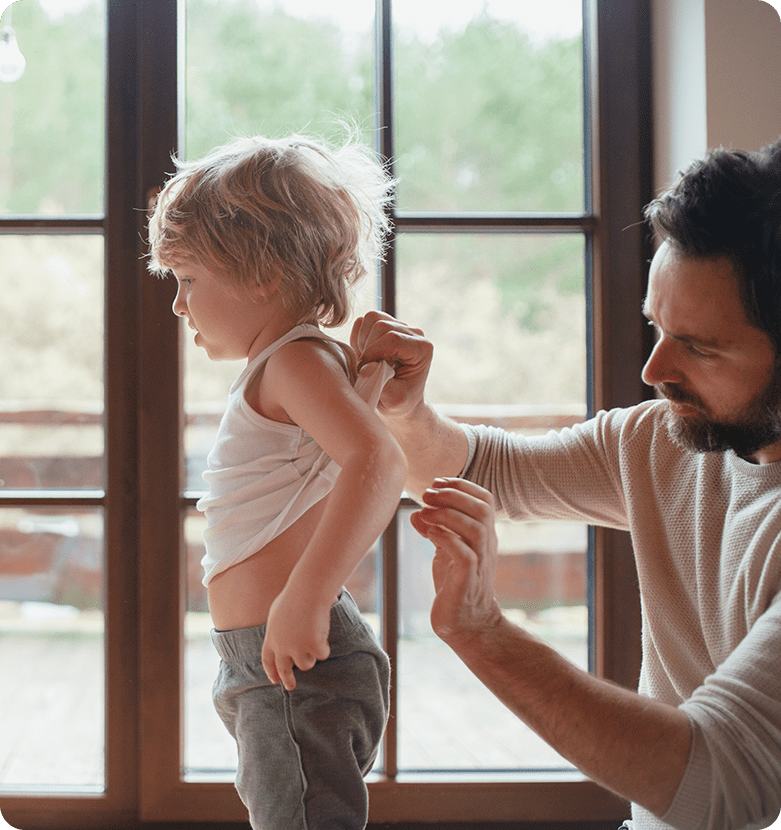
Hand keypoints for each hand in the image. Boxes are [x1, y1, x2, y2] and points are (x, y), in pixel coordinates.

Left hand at [261, 588, 331, 690]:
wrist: (307, 591)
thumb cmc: (295, 596)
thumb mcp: (278, 614)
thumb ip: (278, 630)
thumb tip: (281, 643)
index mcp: (271, 637)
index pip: (268, 660)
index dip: (271, 671)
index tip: (275, 680)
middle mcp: (282, 646)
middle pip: (284, 669)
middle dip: (287, 680)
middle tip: (290, 687)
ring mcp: (298, 648)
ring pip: (306, 664)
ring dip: (311, 654)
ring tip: (314, 636)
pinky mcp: (313, 646)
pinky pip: (322, 654)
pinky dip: (325, 645)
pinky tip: (322, 630)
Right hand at [350, 310, 432, 418]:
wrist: (401, 400)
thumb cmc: (400, 402)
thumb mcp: (394, 401)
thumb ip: (382, 385)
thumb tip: (366, 368)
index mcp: (422, 349)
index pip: (393, 339)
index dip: (373, 353)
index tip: (364, 371)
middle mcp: (414, 333)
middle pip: (381, 325)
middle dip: (367, 347)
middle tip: (366, 368)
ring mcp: (400, 326)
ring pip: (372, 318)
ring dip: (362, 341)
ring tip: (367, 362)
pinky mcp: (387, 324)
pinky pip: (365, 321)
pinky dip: (359, 337)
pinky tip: (365, 356)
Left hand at [411, 478, 502, 646]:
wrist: (465, 623)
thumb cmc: (455, 584)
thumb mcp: (444, 551)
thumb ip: (435, 530)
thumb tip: (416, 513)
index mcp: (484, 534)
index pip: (485, 500)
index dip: (462, 485)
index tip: (437, 482)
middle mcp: (486, 545)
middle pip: (483, 508)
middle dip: (453, 495)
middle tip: (427, 495)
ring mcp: (480, 563)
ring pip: (476, 528)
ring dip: (447, 515)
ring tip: (425, 512)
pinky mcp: (468, 581)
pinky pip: (465, 554)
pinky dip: (446, 538)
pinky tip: (428, 533)